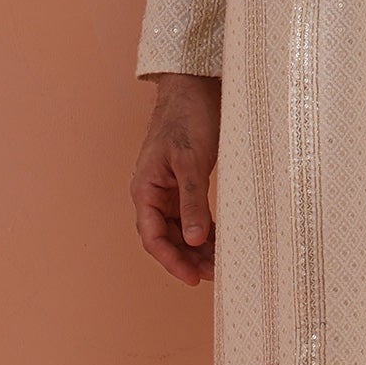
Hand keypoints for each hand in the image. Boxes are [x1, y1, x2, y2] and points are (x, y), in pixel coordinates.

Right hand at [132, 74, 221, 283]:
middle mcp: (152, 193)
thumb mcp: (192, 162)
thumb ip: (193, 203)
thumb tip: (194, 242)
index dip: (172, 261)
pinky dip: (203, 230)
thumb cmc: (189, 118)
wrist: (194, 85)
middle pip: (165, 238)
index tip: (193, 279)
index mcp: (145, 189)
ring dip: (196, 248)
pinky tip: (220, 240)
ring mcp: (167, 188)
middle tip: (214, 274)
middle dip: (187, 259)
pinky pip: (190, 215)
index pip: (153, 237)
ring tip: (220, 262)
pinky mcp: (183, 182)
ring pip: (179, 229)